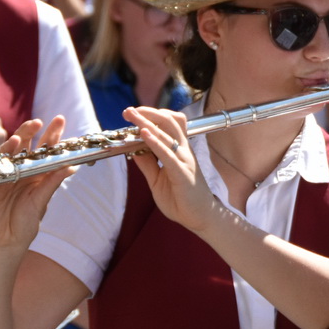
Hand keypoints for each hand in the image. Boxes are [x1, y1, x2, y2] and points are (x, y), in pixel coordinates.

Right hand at [0, 118, 78, 249]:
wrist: (6, 241)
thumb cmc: (26, 223)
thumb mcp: (42, 201)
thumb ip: (52, 183)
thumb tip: (71, 166)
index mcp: (37, 174)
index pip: (46, 151)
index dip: (52, 135)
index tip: (60, 119)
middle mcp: (22, 171)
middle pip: (27, 146)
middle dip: (33, 131)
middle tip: (40, 120)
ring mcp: (6, 175)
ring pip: (12, 151)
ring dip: (20, 138)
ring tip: (29, 127)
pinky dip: (3, 154)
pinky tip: (11, 145)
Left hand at [123, 106, 220, 236]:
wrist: (200, 217)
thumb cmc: (181, 199)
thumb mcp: (157, 179)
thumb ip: (147, 163)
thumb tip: (133, 148)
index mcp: (179, 150)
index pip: (169, 124)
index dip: (152, 115)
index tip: (133, 113)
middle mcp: (183, 150)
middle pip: (168, 122)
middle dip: (147, 113)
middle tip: (128, 111)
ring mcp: (184, 160)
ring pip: (167, 133)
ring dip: (147, 122)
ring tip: (132, 115)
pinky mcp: (182, 172)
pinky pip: (167, 154)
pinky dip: (155, 142)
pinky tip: (144, 135)